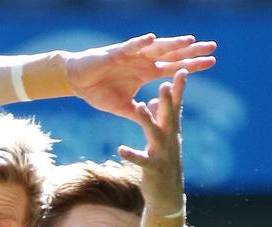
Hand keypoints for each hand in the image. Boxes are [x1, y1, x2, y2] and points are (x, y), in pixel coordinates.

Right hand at [65, 33, 215, 120]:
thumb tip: (151, 122)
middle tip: (212, 46)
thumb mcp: (122, 107)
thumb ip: (138, 112)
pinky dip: (140, 43)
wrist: (78, 81)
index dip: (191, 65)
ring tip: (189, 40)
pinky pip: (130, 46)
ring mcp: (132, 55)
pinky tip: (152, 39)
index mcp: (145, 72)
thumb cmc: (98, 91)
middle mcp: (143, 61)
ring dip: (172, 44)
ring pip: (156, 47)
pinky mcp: (116, 53)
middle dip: (191, 50)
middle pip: (172, 54)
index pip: (174, 68)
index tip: (211, 63)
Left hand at [118, 69, 185, 214]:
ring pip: (155, 134)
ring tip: (141, 106)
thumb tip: (156, 100)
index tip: (181, 69)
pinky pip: (140, 160)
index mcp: (171, 131)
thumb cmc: (163, 164)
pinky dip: (131, 154)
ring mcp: (162, 154)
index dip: (178, 89)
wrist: (167, 195)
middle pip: (168, 116)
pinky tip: (121, 149)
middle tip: (164, 82)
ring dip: (148, 120)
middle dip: (167, 99)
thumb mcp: (162, 140)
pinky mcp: (152, 169)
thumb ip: (159, 121)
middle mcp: (169, 140)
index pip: (176, 106)